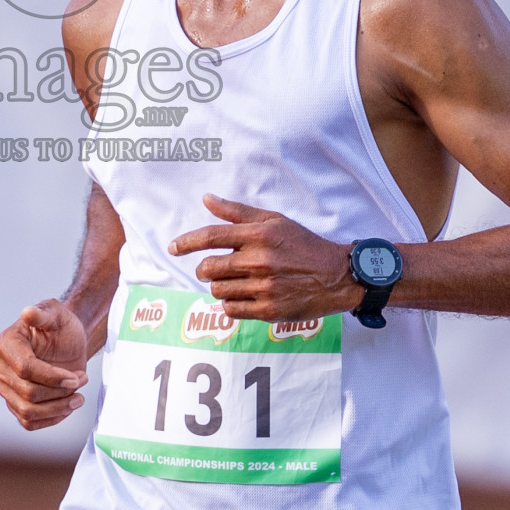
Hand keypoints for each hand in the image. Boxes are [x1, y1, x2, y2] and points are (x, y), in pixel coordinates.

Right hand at [0, 299, 89, 430]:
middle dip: (60, 391)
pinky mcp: (16, 405)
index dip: (53, 377)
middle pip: (28, 393)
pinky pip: (29, 422)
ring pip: (27, 412)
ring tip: (78, 397)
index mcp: (7, 343)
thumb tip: (27, 313)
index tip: (78, 376)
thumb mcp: (56, 313)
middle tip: (82, 380)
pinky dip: (51, 418)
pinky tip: (67, 406)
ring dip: (58, 408)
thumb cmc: (61, 325)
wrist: (67, 342)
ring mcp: (6, 388)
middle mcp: (1, 367)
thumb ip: (43, 313)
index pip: (25, 369)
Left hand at [170, 193, 356, 320]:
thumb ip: (237, 212)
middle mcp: (259, 261)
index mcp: (259, 235)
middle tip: (212, 269)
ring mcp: (263, 287)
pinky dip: (231, 304)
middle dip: (205, 269)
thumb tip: (206, 199)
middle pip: (209, 268)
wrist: (336, 276)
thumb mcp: (274, 221)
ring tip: (234, 281)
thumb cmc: (303, 245)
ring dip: (219, 286)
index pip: (211, 236)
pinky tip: (243, 296)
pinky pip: (231, 310)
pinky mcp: (268, 311)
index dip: (186, 242)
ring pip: (218, 290)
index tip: (173, 248)